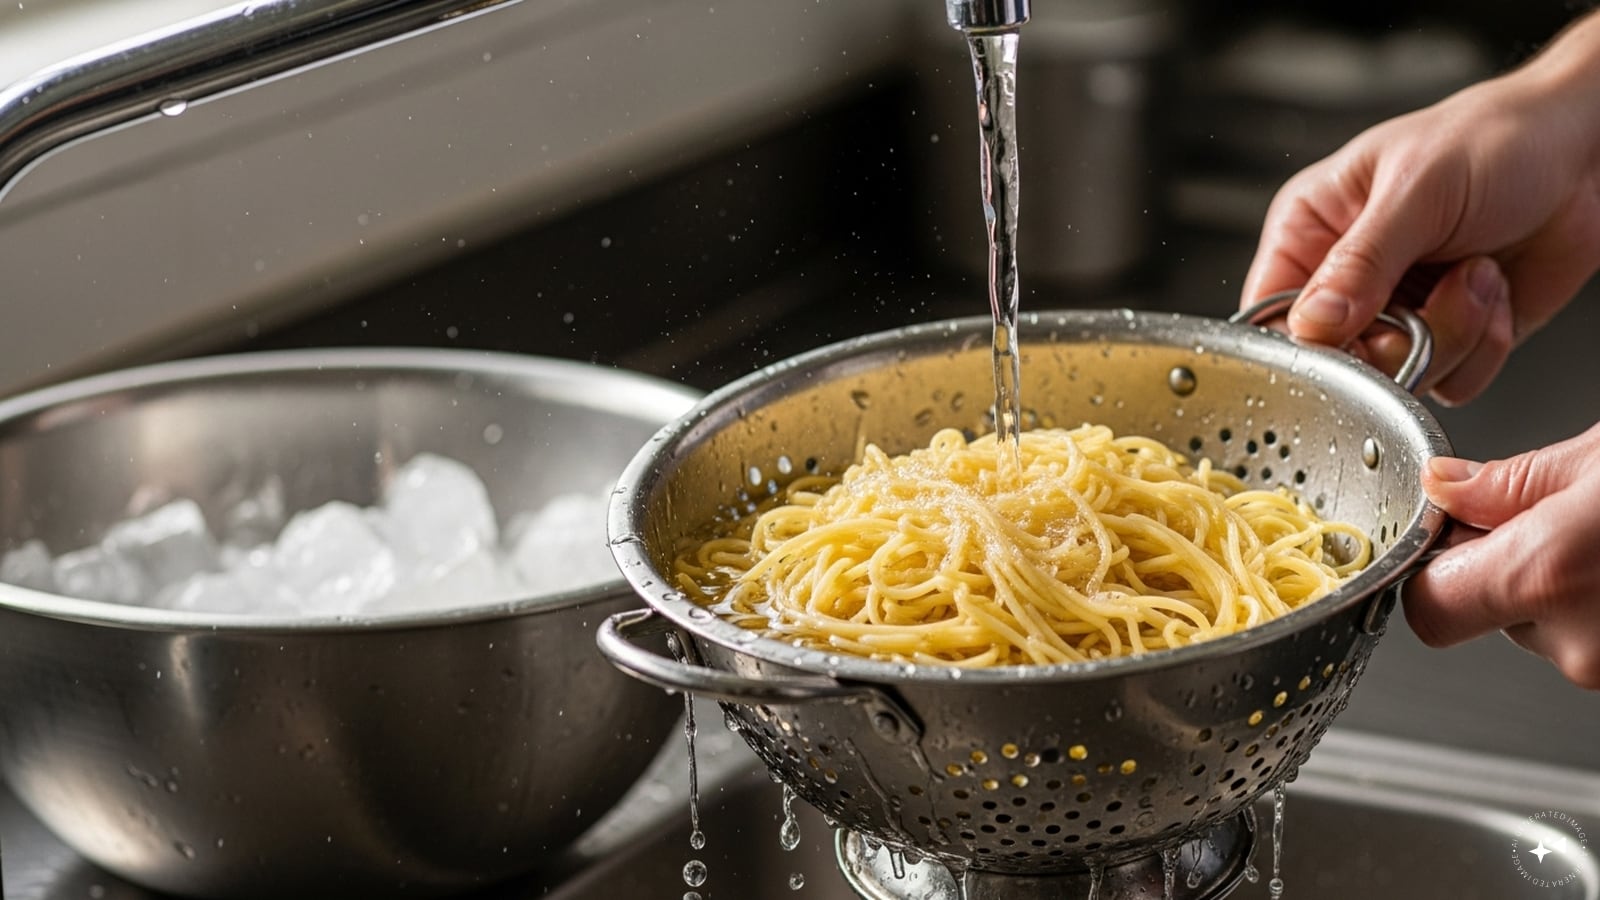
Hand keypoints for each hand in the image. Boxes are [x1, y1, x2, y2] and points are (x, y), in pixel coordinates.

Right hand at [1241, 31, 1599, 404]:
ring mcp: (1398, 311)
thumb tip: (1312, 323)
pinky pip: (1450, 382)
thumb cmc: (1495, 139)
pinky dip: (1483, 345)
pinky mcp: (1449, 336)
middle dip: (1393, 340)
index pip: (1271, 311)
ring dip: (1450, 334)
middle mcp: (1348, 278)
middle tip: (1425, 301)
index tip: (1343, 341)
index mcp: (1312, 231)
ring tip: (1475, 273)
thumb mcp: (1416, 193)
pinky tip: (1494, 290)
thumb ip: (1360, 264)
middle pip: (1334, 359)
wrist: (1585, 149)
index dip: (1301, 340)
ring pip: (1396, 378)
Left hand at [1404, 422, 1599, 689]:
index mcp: (1544, 576)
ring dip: (1553, 585)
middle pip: (1485, 613)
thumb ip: (1509, 482)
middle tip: (1553, 518)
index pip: (1427, 606)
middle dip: (1503, 565)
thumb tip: (1444, 486)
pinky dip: (1589, 602)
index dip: (1431, 567)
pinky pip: (1585, 636)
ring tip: (1596, 537)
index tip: (1452, 531)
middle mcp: (1577, 643)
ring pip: (1541, 627)